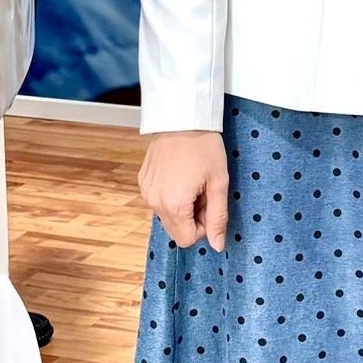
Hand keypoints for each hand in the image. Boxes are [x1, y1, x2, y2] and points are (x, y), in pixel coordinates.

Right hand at [140, 131, 228, 250]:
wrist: (182, 117)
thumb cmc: (204, 146)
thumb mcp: (219, 183)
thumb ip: (218, 218)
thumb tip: (217, 245)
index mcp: (174, 205)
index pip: (187, 240)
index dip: (203, 228)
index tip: (210, 205)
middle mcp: (155, 202)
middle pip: (176, 230)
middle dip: (192, 218)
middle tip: (203, 192)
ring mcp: (146, 191)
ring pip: (167, 216)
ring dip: (182, 206)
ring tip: (192, 181)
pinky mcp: (143, 181)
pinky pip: (158, 200)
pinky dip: (171, 194)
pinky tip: (180, 174)